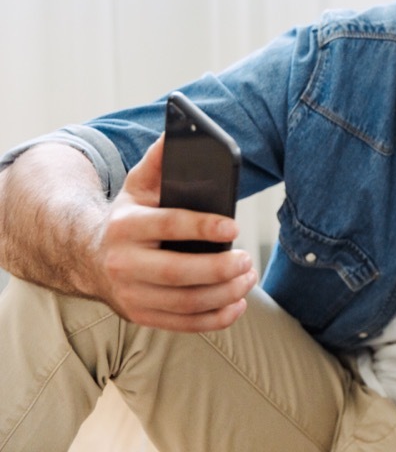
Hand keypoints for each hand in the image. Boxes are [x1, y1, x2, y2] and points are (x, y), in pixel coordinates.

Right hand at [94, 135, 256, 331]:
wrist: (88, 257)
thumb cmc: (128, 217)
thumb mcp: (137, 186)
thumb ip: (158, 161)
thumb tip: (178, 132)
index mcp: (126, 226)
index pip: (168, 225)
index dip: (202, 228)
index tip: (233, 227)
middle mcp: (123, 263)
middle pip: (176, 273)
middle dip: (218, 269)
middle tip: (247, 260)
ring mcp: (130, 294)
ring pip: (183, 303)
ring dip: (223, 294)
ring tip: (247, 276)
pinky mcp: (140, 315)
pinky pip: (181, 324)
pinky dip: (213, 319)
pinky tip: (236, 304)